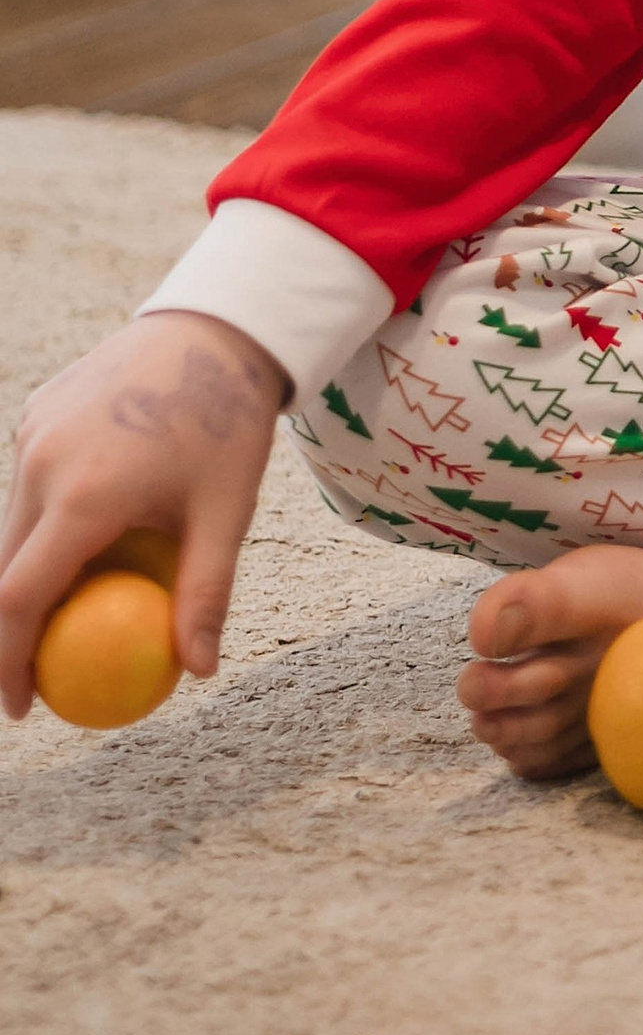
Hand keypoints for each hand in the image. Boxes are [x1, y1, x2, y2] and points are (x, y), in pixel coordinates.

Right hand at [1, 312, 286, 715]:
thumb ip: (207, 593)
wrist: (217, 327)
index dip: (10, 662)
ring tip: (75, 606)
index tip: (25, 707)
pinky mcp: (35, 413)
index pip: (20, 598)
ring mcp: (32, 433)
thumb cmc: (229, 424)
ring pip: (14, 526)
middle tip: (40, 676)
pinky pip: (31, 484)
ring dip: (33, 571)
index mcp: (83, 494)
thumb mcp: (227, 513)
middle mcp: (43, 463)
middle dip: (12, 630)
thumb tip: (199, 671)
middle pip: (5, 568)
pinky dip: (47, 520)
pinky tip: (93, 530)